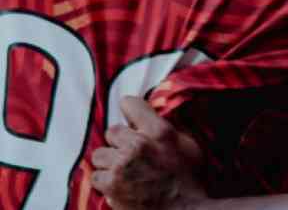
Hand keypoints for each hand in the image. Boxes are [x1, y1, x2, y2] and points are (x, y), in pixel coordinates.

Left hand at [90, 97, 205, 209]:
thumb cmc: (189, 179)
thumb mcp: (189, 145)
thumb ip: (169, 128)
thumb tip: (152, 116)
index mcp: (159, 131)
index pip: (130, 104)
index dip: (130, 110)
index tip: (132, 118)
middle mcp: (138, 145)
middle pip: (112, 131)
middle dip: (120, 141)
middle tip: (132, 152)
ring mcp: (122, 166)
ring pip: (99, 154)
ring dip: (110, 161)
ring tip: (124, 170)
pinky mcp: (110, 186)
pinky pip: (96, 176)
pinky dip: (105, 181)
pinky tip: (119, 184)